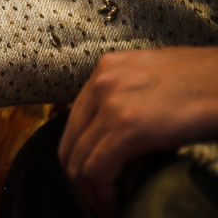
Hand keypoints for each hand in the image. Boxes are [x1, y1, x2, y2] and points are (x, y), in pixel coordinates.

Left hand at [58, 47, 217, 216]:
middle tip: (99, 200)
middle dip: (80, 179)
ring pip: (78, 161)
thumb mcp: (156, 80)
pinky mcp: (128, 125)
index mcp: (107, 69)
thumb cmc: (209, 81)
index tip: (94, 181)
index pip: (75, 123)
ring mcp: (111, 101)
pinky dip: (102, 194)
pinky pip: (96, 169)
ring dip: (91, 192)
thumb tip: (116, 136)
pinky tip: (117, 204)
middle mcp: (102, 81)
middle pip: (70, 143)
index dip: (80, 158)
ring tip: (109, 207)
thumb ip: (129, 98)